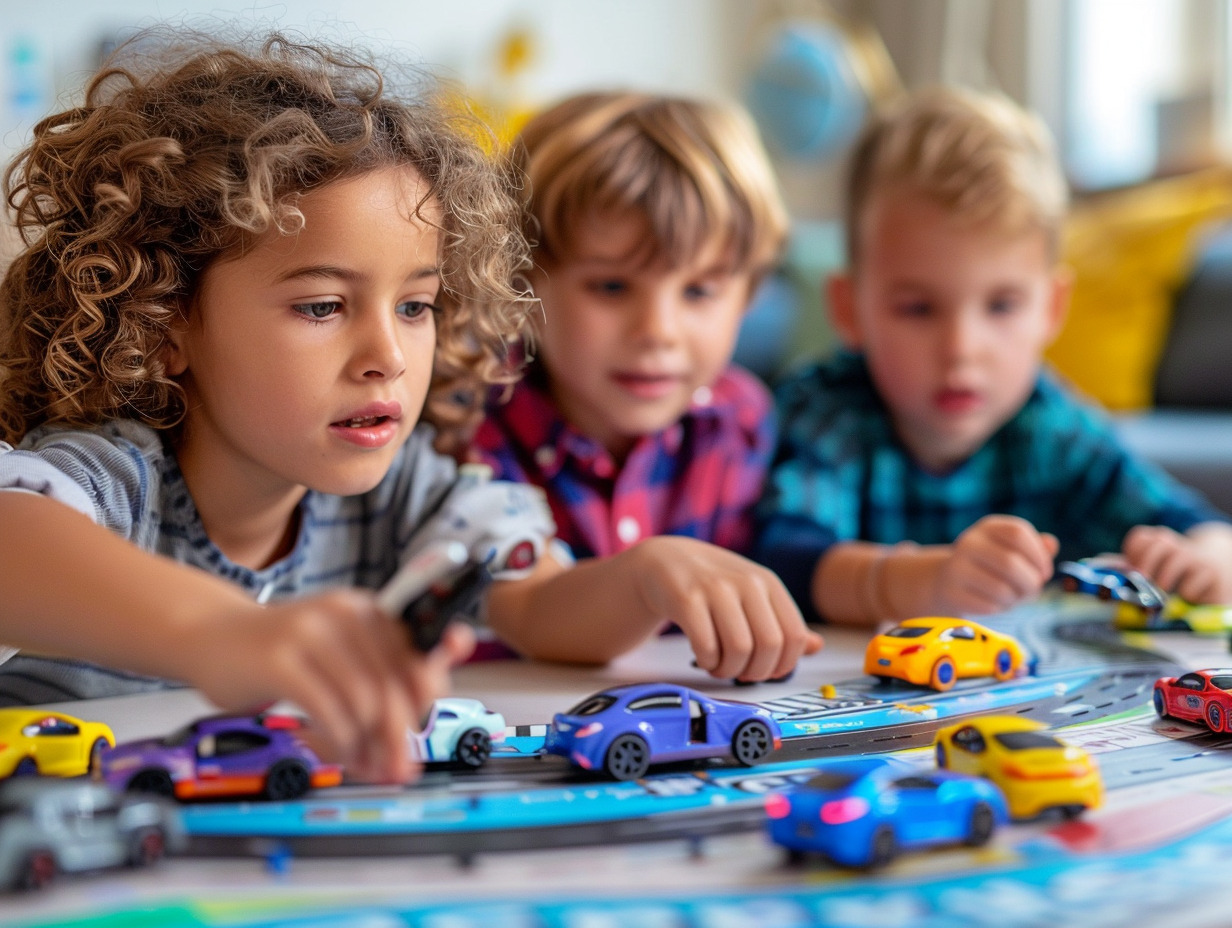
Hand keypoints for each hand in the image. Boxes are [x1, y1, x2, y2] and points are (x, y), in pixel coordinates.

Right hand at [186, 591, 473, 784]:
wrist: (209, 635)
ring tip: (363, 765)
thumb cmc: (283, 650)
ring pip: (365, 701)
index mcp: (369, 610)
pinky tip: (335, 752)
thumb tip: (431, 698)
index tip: (421, 734)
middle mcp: (345, 614)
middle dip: (400, 736)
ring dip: (369, 746)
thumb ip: (384, 670)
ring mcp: (311, 633)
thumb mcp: (340, 649)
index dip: (426, 702)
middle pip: (394, 684)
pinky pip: (327, 710)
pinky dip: (339, 741)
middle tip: (400, 769)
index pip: (419, 657)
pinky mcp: (278, 660)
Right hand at [626, 537, 823, 682]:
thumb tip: (816, 646)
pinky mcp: (686, 599)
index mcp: (768, 583)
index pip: (794, 636)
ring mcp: (715, 589)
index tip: (766, 671)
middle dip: (756, 672)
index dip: (783, 665)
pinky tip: (702, 657)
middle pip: (769, 646)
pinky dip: (707, 663)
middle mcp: (746, 582)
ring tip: (719, 666)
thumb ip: (781, 621)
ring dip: (729, 670)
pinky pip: (706, 646)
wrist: (664, 560)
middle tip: (740, 672)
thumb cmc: (712, 584)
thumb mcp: (752, 595)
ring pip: (739, 649)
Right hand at [933, 515, 1058, 613]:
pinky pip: (989, 606)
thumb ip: (1035, 547)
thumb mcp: (1012, 550)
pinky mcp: (952, 592)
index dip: (1038, 555)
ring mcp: (956, 567)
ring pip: (1001, 589)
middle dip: (1031, 583)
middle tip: (1033, 591)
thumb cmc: (991, 566)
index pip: (1018, 533)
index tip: (1045, 572)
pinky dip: (1001, 608)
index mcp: (988, 527)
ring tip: (1015, 598)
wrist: (948, 580)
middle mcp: (968, 543)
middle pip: (1010, 562)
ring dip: (1016, 599)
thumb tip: (1051, 545)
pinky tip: (998, 604)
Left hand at [1122, 525, 1225, 602]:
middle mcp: (1176, 544)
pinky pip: (1197, 578)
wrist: (1213, 572)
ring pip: (1178, 557)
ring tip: (1161, 591)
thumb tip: (1100, 564)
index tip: (1132, 568)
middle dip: (1147, 562)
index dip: (1133, 551)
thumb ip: (1129, 565)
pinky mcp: (1211, 571)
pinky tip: (1186, 596)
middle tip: (1143, 581)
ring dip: (1166, 577)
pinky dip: (1188, 589)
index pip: (1141, 536)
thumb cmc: (1174, 571)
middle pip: (1159, 542)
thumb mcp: (1152, 566)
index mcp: (1158, 540)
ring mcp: (1195, 556)